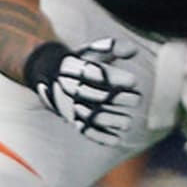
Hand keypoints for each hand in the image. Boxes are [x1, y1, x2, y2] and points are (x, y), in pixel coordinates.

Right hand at [23, 38, 140, 146]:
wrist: (49, 76)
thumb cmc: (79, 63)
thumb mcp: (93, 51)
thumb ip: (113, 47)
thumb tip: (133, 50)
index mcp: (76, 68)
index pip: (97, 74)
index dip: (116, 79)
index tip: (133, 81)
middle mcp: (71, 87)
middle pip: (96, 96)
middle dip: (118, 99)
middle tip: (136, 99)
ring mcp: (70, 105)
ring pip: (91, 116)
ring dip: (111, 121)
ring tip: (127, 122)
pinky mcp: (71, 119)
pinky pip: (84, 130)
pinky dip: (99, 137)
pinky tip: (116, 140)